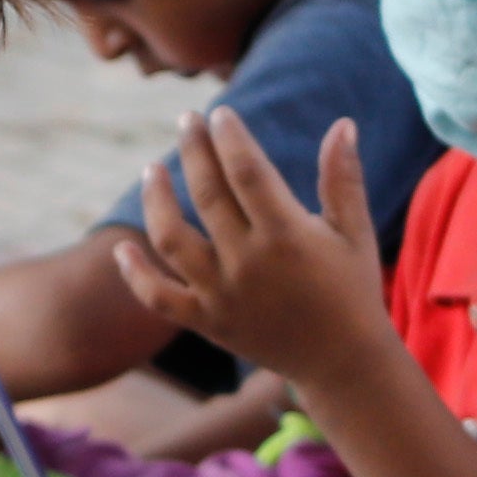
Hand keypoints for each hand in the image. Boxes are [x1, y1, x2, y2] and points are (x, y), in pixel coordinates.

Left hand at [105, 112, 386, 389]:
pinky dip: (136, 275)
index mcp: (287, 236)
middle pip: (207, 196)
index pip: (247, 173)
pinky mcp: (207, 322)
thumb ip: (344, 178)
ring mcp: (222, 295)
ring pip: (172, 240)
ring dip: (157, 201)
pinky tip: (122, 248)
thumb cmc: (352, 289)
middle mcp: (249, 263)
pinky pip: (159, 298)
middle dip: (194, 151)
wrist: (342, 363)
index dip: (230, 139)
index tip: (220, 113)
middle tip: (187, 120)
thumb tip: (343, 123)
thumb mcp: (354, 232)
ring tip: (152, 170)